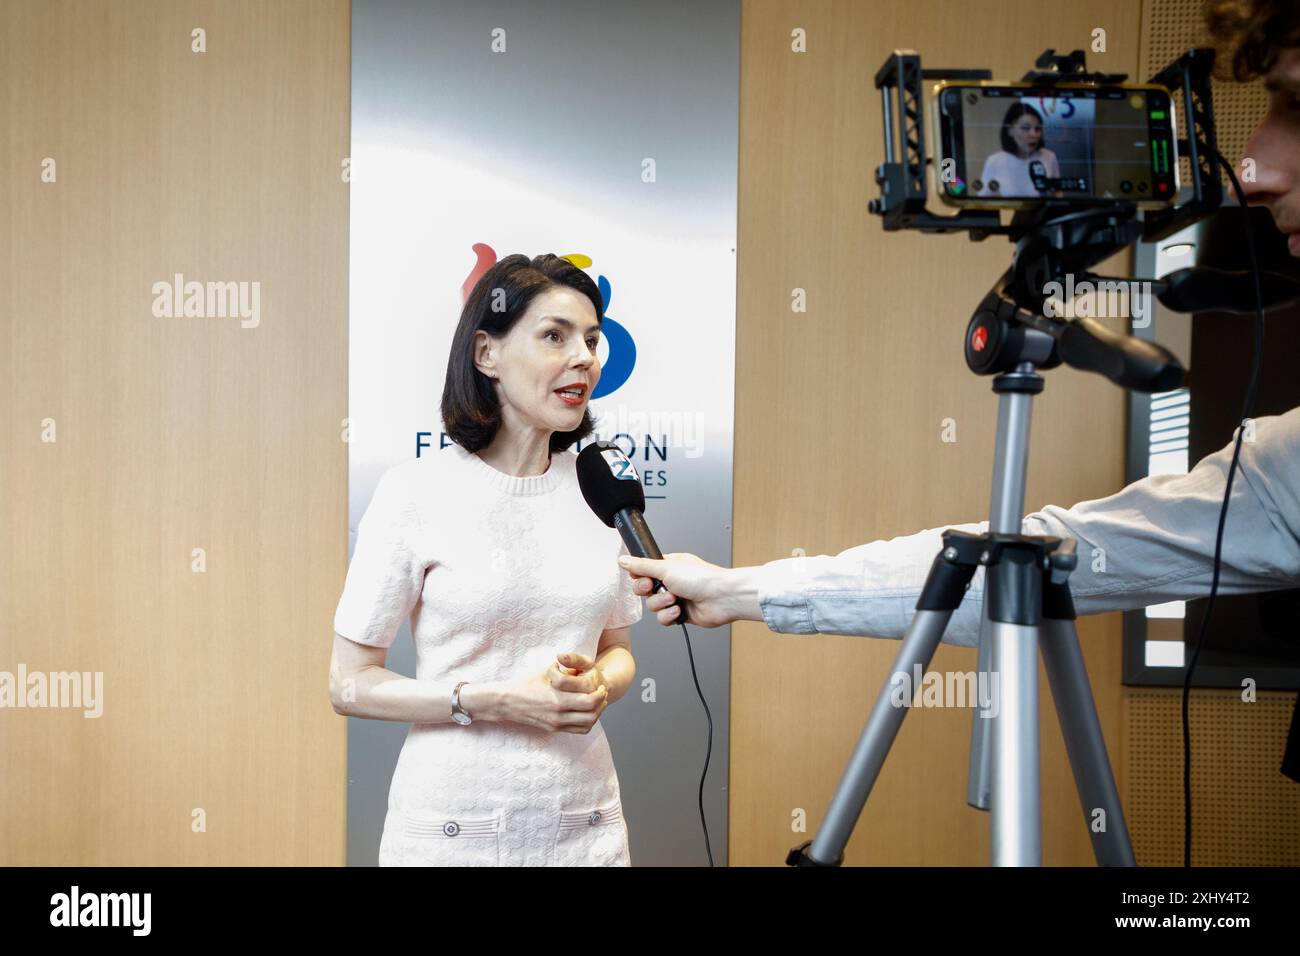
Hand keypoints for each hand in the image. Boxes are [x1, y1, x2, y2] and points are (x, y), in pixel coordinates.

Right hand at [500, 656, 608, 734]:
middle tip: (602, 693)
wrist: (507, 702)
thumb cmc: (526, 683)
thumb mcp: (546, 672)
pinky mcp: (554, 729)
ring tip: (597, 703)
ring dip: (596, 713)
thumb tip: (580, 666)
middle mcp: (558, 714)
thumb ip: (565, 669)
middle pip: (592, 713)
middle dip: (601, 702)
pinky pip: (578, 730)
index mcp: (558, 698)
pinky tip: (587, 712)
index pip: (589, 700)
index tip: (600, 685)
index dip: (599, 693)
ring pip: (587, 724)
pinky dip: (587, 722)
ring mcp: (556, 724)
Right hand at [618, 552, 733, 627]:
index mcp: (669, 566)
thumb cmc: (702, 578)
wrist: (722, 598)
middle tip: (655, 588)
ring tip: (675, 599)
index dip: (640, 577)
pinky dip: (670, 615)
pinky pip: (664, 618)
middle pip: (646, 590)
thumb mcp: (666, 567)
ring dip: (662, 604)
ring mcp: (677, 598)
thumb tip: (624, 560)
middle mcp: (672, 581)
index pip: (644, 571)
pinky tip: (679, 611)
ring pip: (654, 606)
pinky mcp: (681, 614)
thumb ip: (642, 566)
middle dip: (649, 591)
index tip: (641, 578)